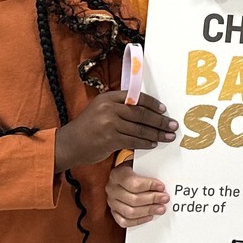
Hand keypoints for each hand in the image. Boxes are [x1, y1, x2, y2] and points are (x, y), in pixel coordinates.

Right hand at [54, 92, 174, 172]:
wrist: (69, 144)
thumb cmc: (87, 128)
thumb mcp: (100, 109)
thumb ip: (119, 107)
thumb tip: (145, 110)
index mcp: (108, 97)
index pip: (136, 97)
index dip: (152, 104)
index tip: (164, 110)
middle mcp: (109, 108)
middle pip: (141, 113)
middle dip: (160, 120)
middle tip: (173, 125)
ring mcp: (109, 124)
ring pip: (140, 129)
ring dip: (157, 133)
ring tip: (168, 136)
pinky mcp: (110, 140)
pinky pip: (133, 141)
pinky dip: (145, 143)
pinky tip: (153, 143)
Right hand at [106, 161, 169, 226]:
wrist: (126, 173)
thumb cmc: (135, 169)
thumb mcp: (140, 164)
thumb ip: (149, 170)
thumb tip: (162, 183)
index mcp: (117, 174)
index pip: (133, 183)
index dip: (149, 186)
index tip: (161, 187)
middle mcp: (111, 189)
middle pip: (133, 199)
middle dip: (152, 199)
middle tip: (165, 198)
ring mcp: (111, 202)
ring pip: (129, 212)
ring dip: (148, 211)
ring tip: (160, 208)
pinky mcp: (114, 212)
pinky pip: (124, 221)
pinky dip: (138, 221)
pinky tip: (149, 216)